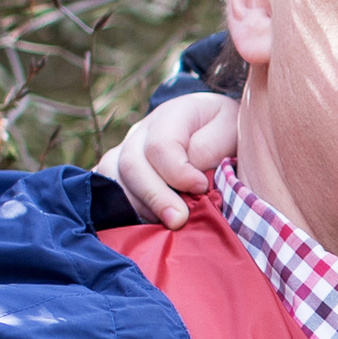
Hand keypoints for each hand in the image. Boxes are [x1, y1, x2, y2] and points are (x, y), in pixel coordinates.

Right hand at [96, 91, 239, 227]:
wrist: (217, 131)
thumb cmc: (228, 133)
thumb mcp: (232, 131)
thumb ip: (209, 150)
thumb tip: (188, 180)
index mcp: (172, 114)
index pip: (160, 145)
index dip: (178, 173)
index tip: (201, 187)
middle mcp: (142, 130)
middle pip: (132, 164)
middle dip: (156, 197)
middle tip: (179, 220)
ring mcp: (126, 149)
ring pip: (113, 177)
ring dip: (139, 205)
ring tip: (166, 223)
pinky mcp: (119, 169)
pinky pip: (105, 188)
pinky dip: (122, 207)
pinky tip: (144, 224)